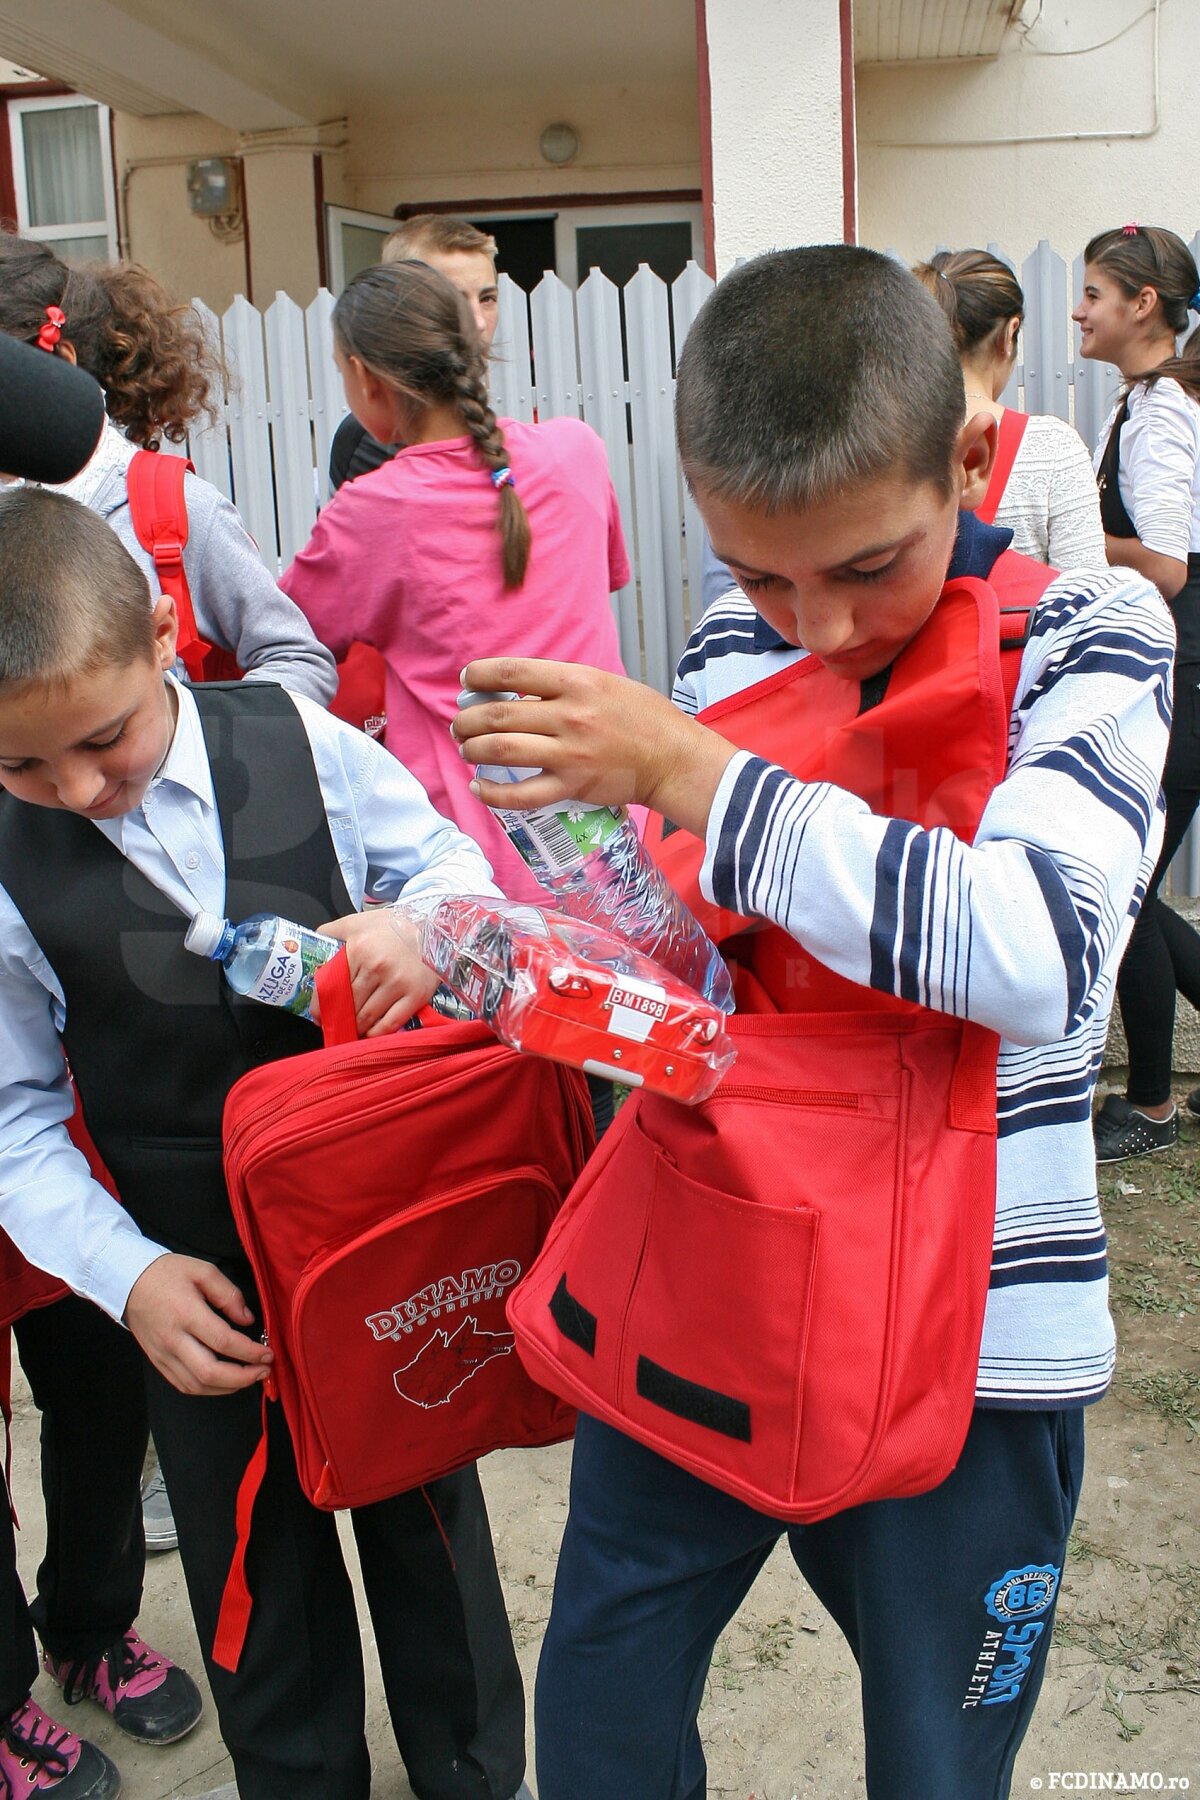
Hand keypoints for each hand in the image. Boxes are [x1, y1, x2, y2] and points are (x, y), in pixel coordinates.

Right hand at [124, 1254, 271, 1395]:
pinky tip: (225, 1382)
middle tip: (264, 1371)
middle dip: (243, 1377)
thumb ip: (229, 1294)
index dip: (250, 1352)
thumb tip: (247, 1320)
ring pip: (197, 1385)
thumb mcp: (203, 1271)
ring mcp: (163, 1355)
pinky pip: (184, 1385)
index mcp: (186, 1314)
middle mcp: (173, 1340)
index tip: (268, 1353)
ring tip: (249, 1378)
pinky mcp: (158, 1362)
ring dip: (227, 1388)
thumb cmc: (168, 1274)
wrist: (128, 1282)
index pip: (223, 1341)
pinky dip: (208, 1389)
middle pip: (209, 1372)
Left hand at [317, 908, 437, 1035]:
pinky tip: (370, 1034)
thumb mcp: (360, 921)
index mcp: (358, 949)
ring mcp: (397, 983)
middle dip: (339, 1019)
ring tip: (352, 1030)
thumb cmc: (394, 926)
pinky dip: (377, 1034)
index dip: (322, 1006)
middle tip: (335, 1025)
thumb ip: (333, 931)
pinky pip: (390, 1024)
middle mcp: (376, 967)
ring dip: (356, 1028)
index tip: (319, 1016)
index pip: (332, 986)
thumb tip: (313, 942)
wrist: (435, 928)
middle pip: (349, 1005)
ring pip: (367, 1017)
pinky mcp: (416, 996)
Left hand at [452, 658, 736, 835]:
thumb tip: (516, 692)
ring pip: (500, 750)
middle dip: (467, 719)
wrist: (673, 758)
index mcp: (577, 681)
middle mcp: (569, 715)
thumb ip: (562, 685)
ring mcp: (569, 753)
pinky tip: (478, 787)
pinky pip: (520, 794)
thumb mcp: (604, 683)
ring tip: (466, 749)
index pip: (512, 672)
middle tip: (460, 724)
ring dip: (472, 750)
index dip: (480, 675)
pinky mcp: (572, 786)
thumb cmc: (641, 717)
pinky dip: (492, 792)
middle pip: (498, 715)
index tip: (468, 680)